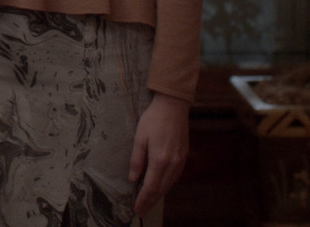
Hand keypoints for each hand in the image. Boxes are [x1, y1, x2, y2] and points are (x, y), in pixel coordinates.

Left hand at [130, 92, 189, 215]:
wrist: (173, 107)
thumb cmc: (153, 120)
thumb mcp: (139, 138)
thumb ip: (136, 160)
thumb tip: (133, 178)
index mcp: (160, 160)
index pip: (150, 187)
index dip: (143, 199)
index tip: (137, 209)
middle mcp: (173, 164)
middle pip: (161, 189)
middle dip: (150, 201)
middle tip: (141, 210)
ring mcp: (180, 161)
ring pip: (169, 184)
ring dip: (159, 194)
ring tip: (149, 201)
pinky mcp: (184, 156)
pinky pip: (175, 177)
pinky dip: (166, 185)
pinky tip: (160, 186)